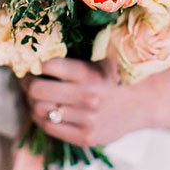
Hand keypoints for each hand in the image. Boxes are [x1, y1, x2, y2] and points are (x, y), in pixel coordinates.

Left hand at [23, 58, 169, 146]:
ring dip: (34, 103)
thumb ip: (79, 48)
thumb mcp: (102, 57)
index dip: (35, 65)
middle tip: (30, 81)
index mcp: (90, 74)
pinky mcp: (85, 136)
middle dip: (29, 85)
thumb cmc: (113, 76)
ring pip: (40, 110)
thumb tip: (45, 33)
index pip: (48, 66)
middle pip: (37, 90)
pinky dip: (42, 118)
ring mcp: (86, 119)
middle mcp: (88, 97)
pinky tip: (48, 111)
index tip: (33, 64)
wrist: (139, 105)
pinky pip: (49, 127)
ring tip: (37, 97)